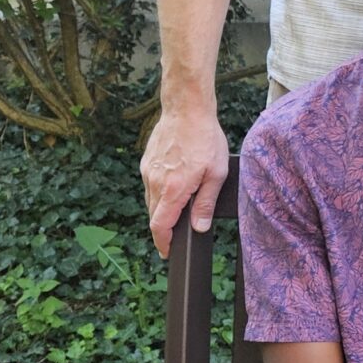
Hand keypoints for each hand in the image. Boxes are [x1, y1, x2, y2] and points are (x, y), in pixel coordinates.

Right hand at [142, 101, 230, 258]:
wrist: (186, 110)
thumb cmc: (205, 139)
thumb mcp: (216, 173)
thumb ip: (206, 202)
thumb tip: (200, 226)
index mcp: (173, 189)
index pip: (160, 226)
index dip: (163, 243)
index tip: (168, 252)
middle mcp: (155, 182)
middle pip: (154, 216)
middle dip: (165, 228)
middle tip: (179, 232)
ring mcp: (148, 172)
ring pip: (151, 201)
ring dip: (163, 209)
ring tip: (181, 204)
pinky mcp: (146, 163)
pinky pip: (150, 185)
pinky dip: (160, 192)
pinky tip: (176, 183)